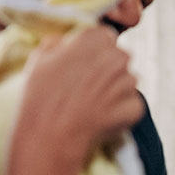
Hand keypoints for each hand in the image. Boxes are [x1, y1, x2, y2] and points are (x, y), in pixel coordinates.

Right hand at [16, 26, 143, 165]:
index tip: (83, 64)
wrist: (49, 137)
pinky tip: (100, 118)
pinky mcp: (135, 108)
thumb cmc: (40, 97)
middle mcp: (117, 57)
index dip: (94, 50)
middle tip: (86, 87)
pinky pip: (131, 104)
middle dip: (107, 69)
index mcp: (95, 40)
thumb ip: (58, 42)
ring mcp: (129, 83)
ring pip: (127, 81)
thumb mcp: (39, 58)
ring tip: (90, 104)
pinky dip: (121, 111)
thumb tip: (66, 41)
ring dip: (115, 90)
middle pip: (119, 58)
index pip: (105, 37)